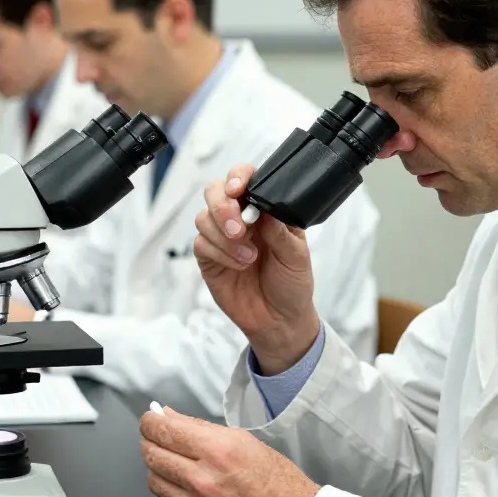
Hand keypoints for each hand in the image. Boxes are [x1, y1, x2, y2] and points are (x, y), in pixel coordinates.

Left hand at [140, 407, 317, 496]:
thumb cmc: (276, 482)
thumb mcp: (242, 441)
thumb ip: (199, 428)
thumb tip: (169, 417)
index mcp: (217, 452)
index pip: (163, 430)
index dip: (151, 420)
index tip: (151, 418)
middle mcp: (203, 481)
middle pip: (151, 454)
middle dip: (150, 441)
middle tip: (157, 437)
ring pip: (154, 480)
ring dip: (159, 468)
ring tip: (175, 463)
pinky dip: (171, 494)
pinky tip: (187, 488)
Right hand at [193, 164, 319, 374]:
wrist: (280, 319)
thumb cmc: (291, 282)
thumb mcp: (296, 255)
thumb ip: (280, 230)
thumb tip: (264, 208)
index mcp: (263, 208)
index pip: (245, 178)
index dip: (237, 177)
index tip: (239, 189)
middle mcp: (239, 217)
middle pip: (214, 191)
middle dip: (222, 207)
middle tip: (239, 229)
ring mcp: (221, 237)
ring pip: (203, 217)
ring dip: (224, 236)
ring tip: (248, 257)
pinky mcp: (209, 258)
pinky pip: (201, 244)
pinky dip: (220, 253)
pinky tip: (238, 266)